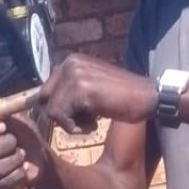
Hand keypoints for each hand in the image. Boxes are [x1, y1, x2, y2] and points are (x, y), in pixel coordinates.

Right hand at [0, 83, 53, 188]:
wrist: (41, 159)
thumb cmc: (25, 135)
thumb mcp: (12, 115)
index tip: (3, 127)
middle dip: (6, 146)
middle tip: (17, 142)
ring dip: (14, 161)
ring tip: (22, 156)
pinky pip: (1, 184)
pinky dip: (17, 175)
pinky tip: (23, 170)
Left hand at [40, 53, 156, 133]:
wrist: (149, 98)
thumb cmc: (122, 98)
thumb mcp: (92, 88)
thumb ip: (69, 91)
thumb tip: (40, 103)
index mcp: (71, 60)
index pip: (44, 91)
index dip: (57, 109)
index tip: (78, 115)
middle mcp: (70, 63)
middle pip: (43, 100)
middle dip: (61, 116)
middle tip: (86, 119)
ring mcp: (75, 75)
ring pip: (51, 111)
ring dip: (71, 124)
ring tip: (93, 120)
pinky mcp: (81, 90)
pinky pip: (60, 117)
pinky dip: (76, 128)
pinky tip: (95, 124)